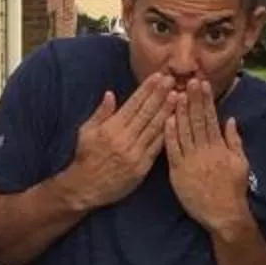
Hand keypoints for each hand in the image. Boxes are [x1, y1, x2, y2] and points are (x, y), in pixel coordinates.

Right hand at [58, 73, 177, 212]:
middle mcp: (124, 139)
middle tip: (173, 80)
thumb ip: (100, 113)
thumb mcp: (86, 132)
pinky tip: (176, 122)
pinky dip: (168, 133)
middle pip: (147, 113)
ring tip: (179, 96)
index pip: (133, 104)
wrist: (86, 188)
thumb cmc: (86, 157)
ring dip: (168, 111)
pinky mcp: (143, 167)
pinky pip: (157, 147)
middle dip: (161, 95)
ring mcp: (135, 153)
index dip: (147, 89)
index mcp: (111, 128)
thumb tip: (110, 94)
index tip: (158, 77)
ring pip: (155, 128)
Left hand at [165, 80, 253, 236]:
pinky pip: (172, 150)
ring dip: (179, 112)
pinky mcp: (178, 172)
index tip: (202, 84)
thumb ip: (234, 140)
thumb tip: (231, 120)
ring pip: (183, 132)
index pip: (211, 118)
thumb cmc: (234, 189)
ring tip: (175, 94)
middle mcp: (205, 150)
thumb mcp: (240, 162)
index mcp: (219, 147)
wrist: (224, 214)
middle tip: (187, 81)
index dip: (205, 100)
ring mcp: (190, 161)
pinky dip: (169, 135)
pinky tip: (166, 120)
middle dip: (192, 99)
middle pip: (196, 120)